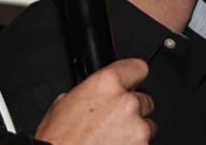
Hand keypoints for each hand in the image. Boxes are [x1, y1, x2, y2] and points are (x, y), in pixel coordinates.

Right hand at [35, 58, 155, 144]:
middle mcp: (126, 103)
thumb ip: (86, 94)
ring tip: (111, 139)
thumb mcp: (62, 106)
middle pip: (144, 99)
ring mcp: (138, 128)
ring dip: (134, 131)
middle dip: (132, 110)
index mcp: (105, 84)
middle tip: (113, 122)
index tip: (132, 81)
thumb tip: (91, 96)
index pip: (137, 68)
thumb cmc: (59, 141)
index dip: (133, 76)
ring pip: (147, 126)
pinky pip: (145, 144)